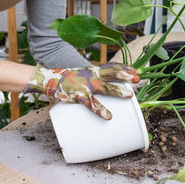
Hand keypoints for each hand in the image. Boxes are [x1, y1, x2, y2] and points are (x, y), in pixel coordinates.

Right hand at [24, 63, 139, 119]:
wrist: (46, 78)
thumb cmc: (65, 80)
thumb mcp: (80, 77)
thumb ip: (91, 82)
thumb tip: (100, 91)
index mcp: (92, 71)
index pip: (111, 66)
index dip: (124, 68)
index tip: (136, 71)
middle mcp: (91, 75)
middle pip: (111, 73)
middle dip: (125, 75)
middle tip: (138, 79)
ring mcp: (85, 85)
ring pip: (105, 87)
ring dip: (118, 90)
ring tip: (129, 95)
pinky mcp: (78, 95)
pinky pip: (92, 104)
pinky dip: (101, 110)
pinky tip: (109, 116)